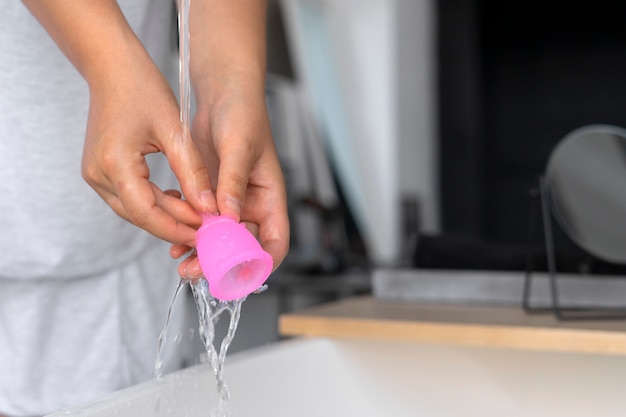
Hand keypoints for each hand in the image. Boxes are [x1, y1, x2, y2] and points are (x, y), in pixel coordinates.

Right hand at [80, 48, 212, 244]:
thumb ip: (192, 172)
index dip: (176, 226)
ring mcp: (94, 174)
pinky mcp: (98, 171)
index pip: (146, 213)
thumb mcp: (175, 130)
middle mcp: (97, 175)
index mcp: (114, 164)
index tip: (204, 231)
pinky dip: (152, 203)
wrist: (112, 67)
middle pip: (139, 215)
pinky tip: (176, 198)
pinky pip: (128, 197)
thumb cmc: (142, 88)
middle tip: (206, 227)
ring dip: (164, 216)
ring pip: (133, 210)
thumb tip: (209, 207)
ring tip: (196, 215)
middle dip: (174, 224)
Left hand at [171, 83, 289, 276]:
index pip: (274, 244)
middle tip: (195, 270)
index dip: (260, 265)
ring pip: (219, 240)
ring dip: (200, 252)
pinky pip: (200, 223)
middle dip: (220, 264)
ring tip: (179, 260)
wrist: (223, 93)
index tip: (236, 276)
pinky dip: (188, 232)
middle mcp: (252, 206)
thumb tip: (227, 216)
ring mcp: (230, 202)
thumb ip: (233, 182)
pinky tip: (171, 235)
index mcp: (270, 199)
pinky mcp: (210, 194)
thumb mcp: (239, 146)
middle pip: (242, 249)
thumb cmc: (242, 113)